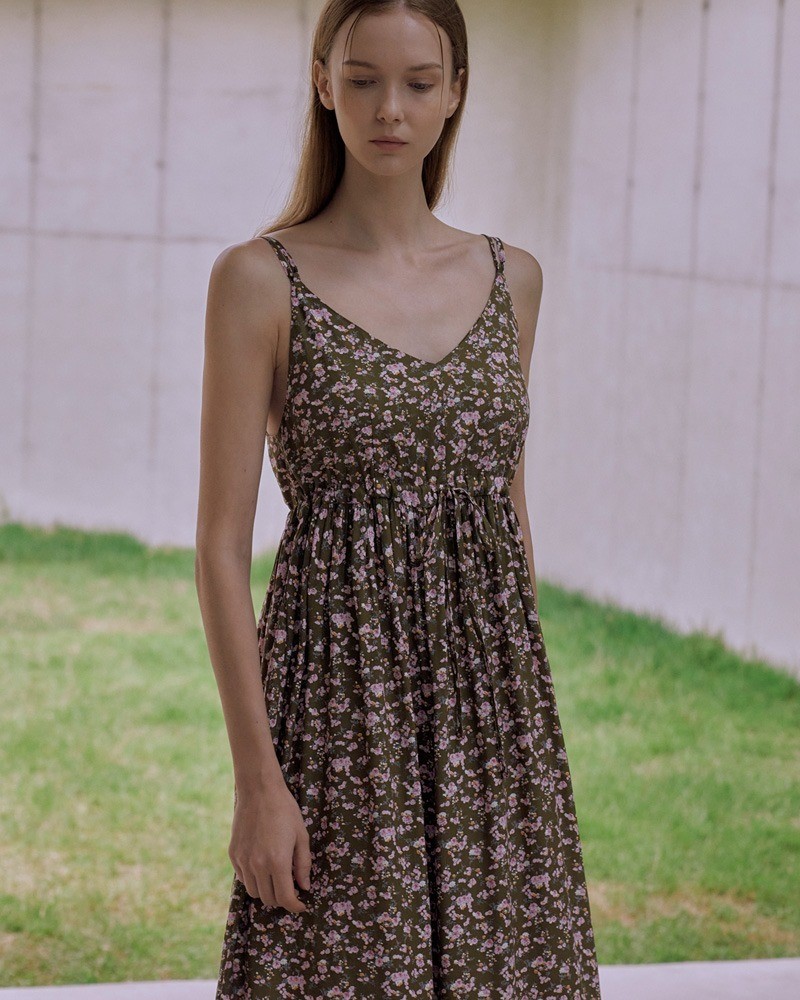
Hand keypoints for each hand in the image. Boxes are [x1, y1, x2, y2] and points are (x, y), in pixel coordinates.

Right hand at [228, 780, 311, 912]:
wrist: (259, 790)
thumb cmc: (285, 810)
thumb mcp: (301, 835)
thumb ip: (303, 864)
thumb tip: (304, 886)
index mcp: (278, 862)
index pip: (285, 898)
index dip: (295, 906)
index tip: (302, 905)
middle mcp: (258, 865)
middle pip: (269, 898)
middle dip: (282, 898)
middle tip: (291, 888)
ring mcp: (243, 860)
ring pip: (254, 892)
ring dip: (267, 891)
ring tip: (276, 878)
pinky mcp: (233, 854)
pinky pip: (243, 878)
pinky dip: (254, 880)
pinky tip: (263, 867)